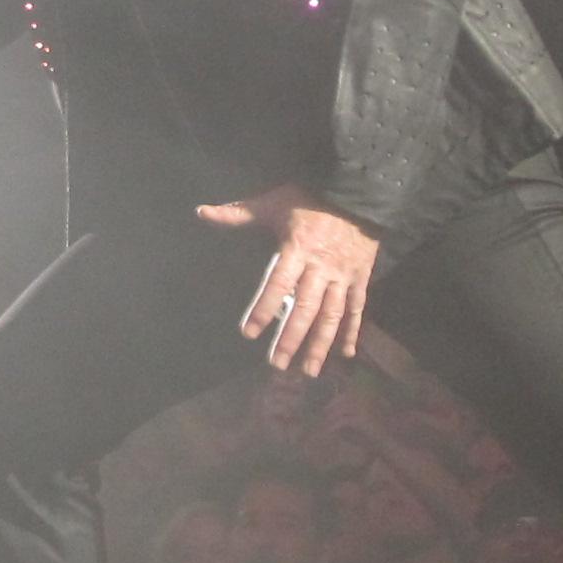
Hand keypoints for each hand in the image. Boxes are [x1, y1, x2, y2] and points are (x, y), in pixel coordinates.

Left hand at [197, 185, 380, 376]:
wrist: (356, 191)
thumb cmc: (308, 198)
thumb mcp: (272, 202)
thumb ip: (238, 213)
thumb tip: (201, 212)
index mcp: (297, 248)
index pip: (277, 284)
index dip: (262, 308)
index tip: (248, 333)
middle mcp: (321, 266)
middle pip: (305, 307)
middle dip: (290, 338)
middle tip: (276, 365)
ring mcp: (343, 274)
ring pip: (332, 314)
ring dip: (320, 344)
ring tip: (308, 371)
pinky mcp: (361, 277)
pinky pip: (356, 308)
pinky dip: (352, 331)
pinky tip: (346, 354)